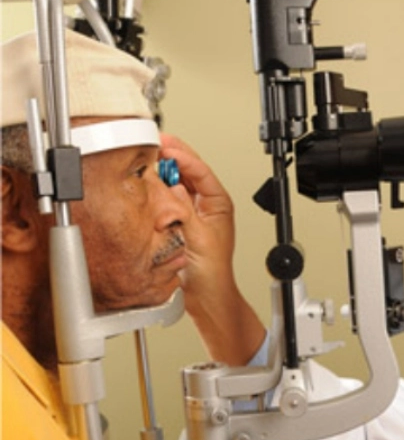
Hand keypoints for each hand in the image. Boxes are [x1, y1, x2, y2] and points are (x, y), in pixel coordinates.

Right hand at [160, 133, 265, 364]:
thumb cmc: (213, 272)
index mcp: (218, 204)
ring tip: (149, 158)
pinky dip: (157, 189)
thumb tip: (169, 187)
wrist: (205, 296)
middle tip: (154, 144)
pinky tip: (148, 182)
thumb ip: (183, 211)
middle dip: (172, 157)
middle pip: (188, 173)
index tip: (166, 146)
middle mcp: (206, 205)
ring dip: (163, 171)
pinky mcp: (178, 222)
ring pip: (176, 184)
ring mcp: (192, 212)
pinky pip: (166, 199)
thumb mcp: (198, 237)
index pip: (201, 171)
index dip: (183, 156)